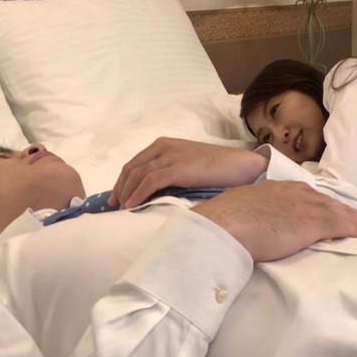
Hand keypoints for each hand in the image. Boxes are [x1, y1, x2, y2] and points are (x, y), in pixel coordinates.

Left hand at [109, 137, 268, 208]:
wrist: (241, 166)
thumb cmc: (219, 169)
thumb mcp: (189, 166)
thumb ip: (171, 173)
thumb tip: (154, 193)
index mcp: (164, 144)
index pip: (135, 163)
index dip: (123, 182)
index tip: (118, 198)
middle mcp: (164, 147)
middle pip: (131, 169)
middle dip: (120, 188)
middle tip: (115, 207)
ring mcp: (171, 156)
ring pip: (137, 175)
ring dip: (127, 194)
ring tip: (122, 211)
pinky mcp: (178, 167)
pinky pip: (149, 181)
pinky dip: (138, 194)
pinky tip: (133, 206)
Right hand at [192, 181, 356, 261]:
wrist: (224, 227)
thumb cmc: (223, 221)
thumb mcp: (239, 208)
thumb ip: (252, 212)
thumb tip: (252, 220)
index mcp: (273, 187)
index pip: (303, 193)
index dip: (318, 201)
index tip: (326, 206)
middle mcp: (292, 192)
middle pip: (323, 200)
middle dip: (340, 208)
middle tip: (355, 215)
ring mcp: (303, 206)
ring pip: (334, 211)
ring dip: (352, 218)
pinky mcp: (311, 223)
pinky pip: (339, 224)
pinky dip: (354, 228)